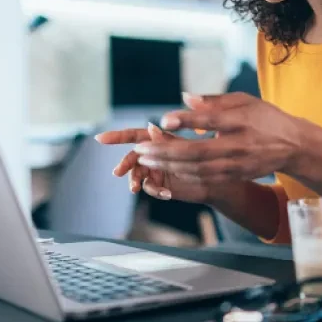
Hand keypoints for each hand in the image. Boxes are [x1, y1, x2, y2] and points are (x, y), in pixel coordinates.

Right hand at [96, 123, 211, 203]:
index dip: (117, 136)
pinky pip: (151, 188)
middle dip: (124, 164)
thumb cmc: (209, 156)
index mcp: (159, 140)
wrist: (221, 178)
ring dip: (135, 180)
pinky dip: (154, 190)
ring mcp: (158, 171)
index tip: (99, 138)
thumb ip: (168, 139)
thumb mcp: (188, 146)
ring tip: (136, 188)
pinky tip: (165, 193)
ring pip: (138, 175)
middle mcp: (155, 155)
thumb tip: (151, 128)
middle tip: (117, 172)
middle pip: (133, 157)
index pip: (135, 135)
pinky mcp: (163, 185)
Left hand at [130, 92, 303, 182]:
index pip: (211, 120)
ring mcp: (237, 163)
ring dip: (168, 165)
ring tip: (145, 158)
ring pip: (197, 168)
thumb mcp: (243, 100)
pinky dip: (183, 173)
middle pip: (198, 151)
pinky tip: (165, 167)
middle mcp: (239, 144)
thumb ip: (213, 100)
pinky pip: (204, 177)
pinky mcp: (236, 175)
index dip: (187, 121)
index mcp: (242, 120)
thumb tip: (184, 97)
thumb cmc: (264, 117)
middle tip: (140, 148)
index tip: (164, 119)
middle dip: (166, 151)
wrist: (293, 145)